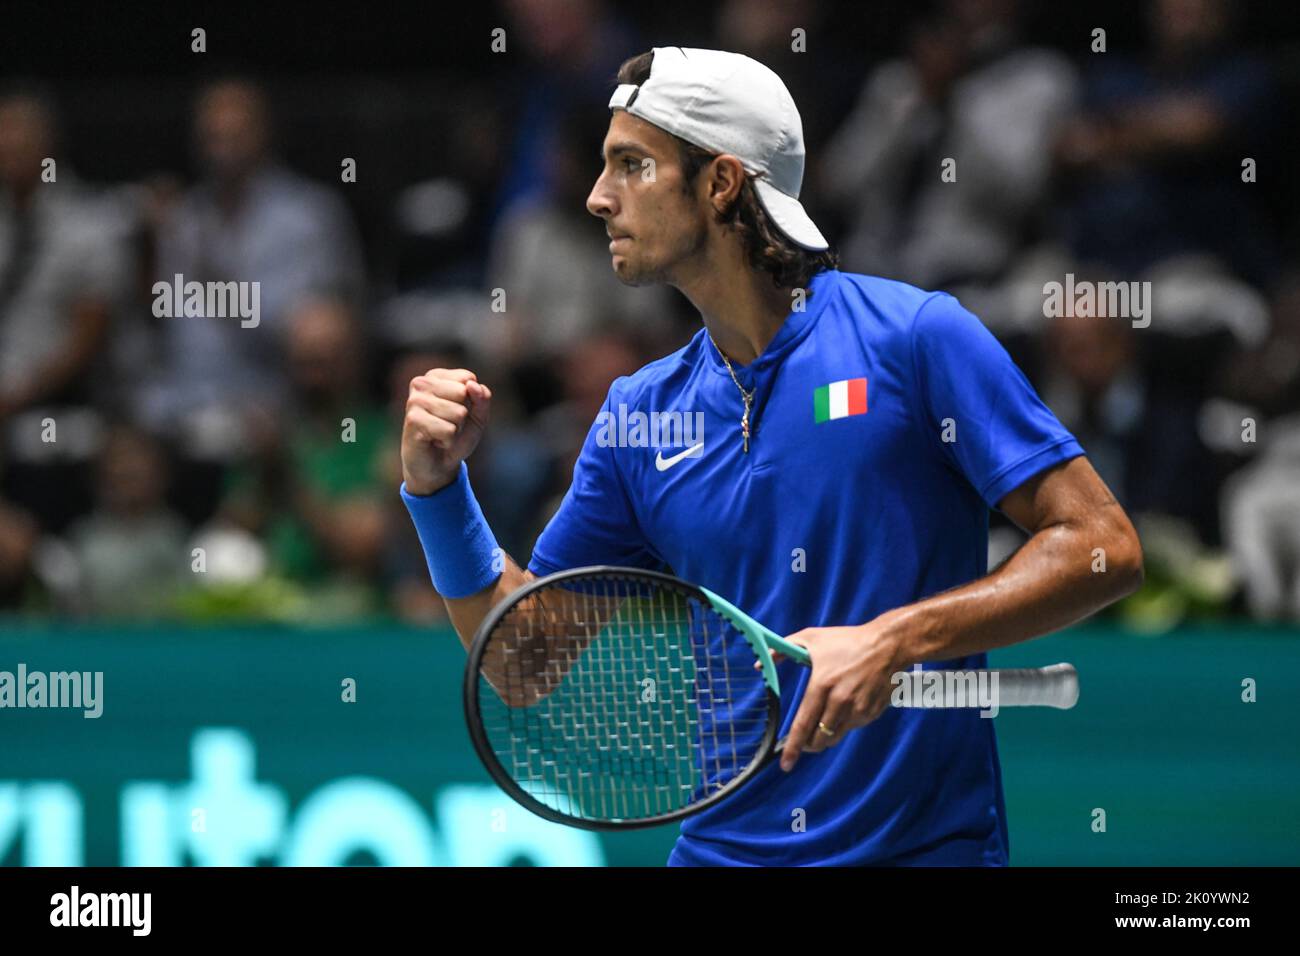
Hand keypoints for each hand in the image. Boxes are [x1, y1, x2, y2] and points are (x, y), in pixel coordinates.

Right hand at [401, 368, 492, 495]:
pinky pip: (448, 429)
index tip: (457, 412)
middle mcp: (421, 383)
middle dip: (463, 415)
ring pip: (458, 412)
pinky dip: (448, 440)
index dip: (471, 401)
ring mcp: (415, 400)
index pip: (468, 378)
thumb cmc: (456, 437)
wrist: (437, 465)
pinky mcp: (413, 419)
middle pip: (463, 392)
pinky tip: (434, 441)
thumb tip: (472, 385)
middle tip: (448, 424)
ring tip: (440, 433)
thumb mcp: (478, 417)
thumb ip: (482, 399)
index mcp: (436, 376)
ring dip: (455, 429)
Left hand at [770, 616, 907, 771]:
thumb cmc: (847, 640)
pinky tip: (846, 707)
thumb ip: (781, 650)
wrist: (887, 645)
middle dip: (808, 745)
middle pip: (819, 738)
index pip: (803, 724)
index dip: (792, 747)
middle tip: (803, 741)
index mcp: (822, 685)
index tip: (785, 764)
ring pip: (835, 737)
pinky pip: (852, 727)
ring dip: (825, 736)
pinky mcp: (871, 713)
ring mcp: (858, 709)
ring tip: (824, 720)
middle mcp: (840, 701)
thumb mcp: (811, 638)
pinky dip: (844, 724)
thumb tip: (759, 664)